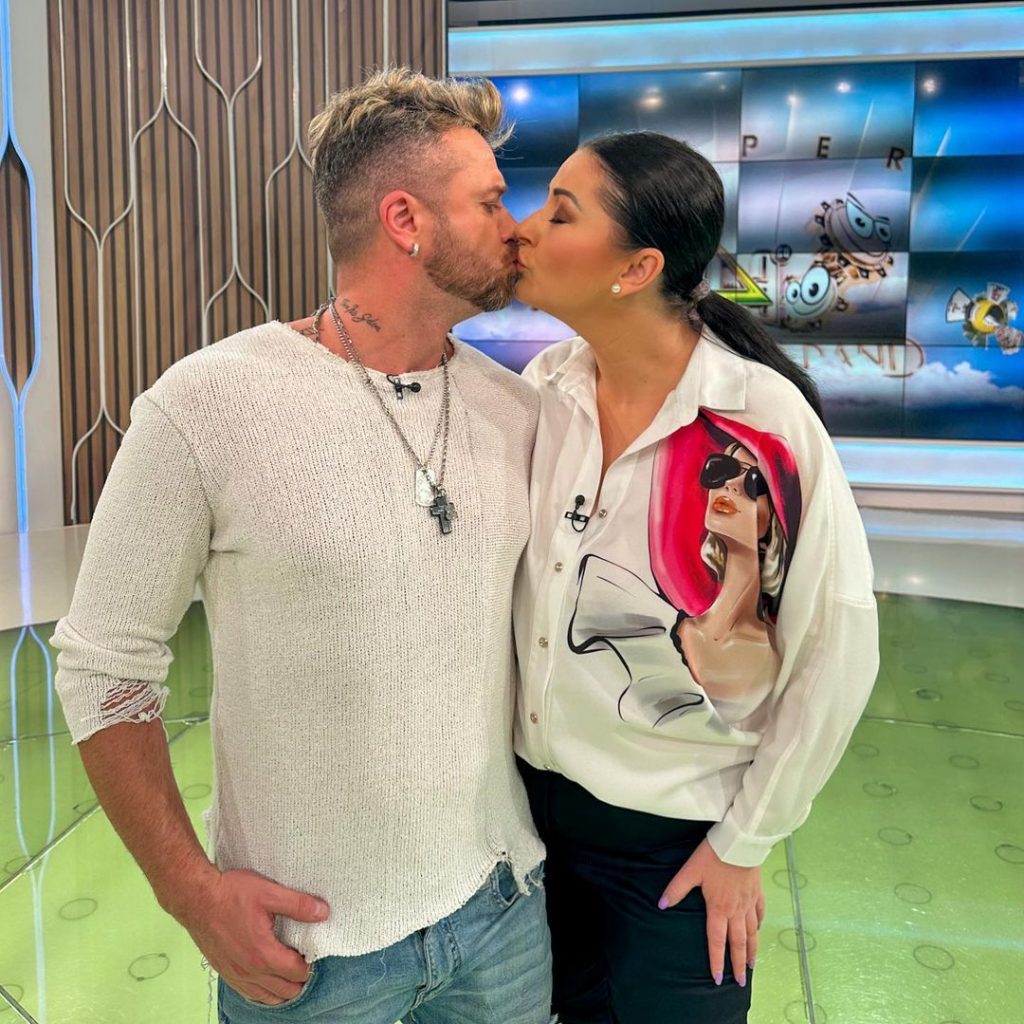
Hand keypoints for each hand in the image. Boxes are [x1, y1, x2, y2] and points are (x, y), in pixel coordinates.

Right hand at [172, 867, 329, 1005]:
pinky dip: (264, 991)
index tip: (312, 948)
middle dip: (300, 979)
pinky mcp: (225, 973)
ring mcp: (236, 975)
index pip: (297, 972)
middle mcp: (250, 972)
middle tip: (304, 958)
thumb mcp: (270, 893)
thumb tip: (323, 912)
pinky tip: (268, 977)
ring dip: (283, 988)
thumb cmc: (232, 894)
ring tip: (289, 968)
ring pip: (268, 997)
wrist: (197, 899)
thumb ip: (299, 905)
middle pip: (286, 991)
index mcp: (264, 954)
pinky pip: (250, 994)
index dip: (310, 962)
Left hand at [658, 838, 764, 986]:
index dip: (717, 960)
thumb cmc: (713, 856)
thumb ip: (676, 889)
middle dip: (738, 964)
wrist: (740, 842)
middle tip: (741, 982)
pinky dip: (759, 924)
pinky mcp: (757, 891)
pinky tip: (759, 929)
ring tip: (752, 965)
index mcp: (719, 908)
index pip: (717, 941)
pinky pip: (760, 912)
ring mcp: (749, 901)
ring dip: (752, 950)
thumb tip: (661, 905)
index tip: (717, 979)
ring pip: (752, 931)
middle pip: (738, 942)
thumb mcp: (691, 871)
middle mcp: (736, 910)